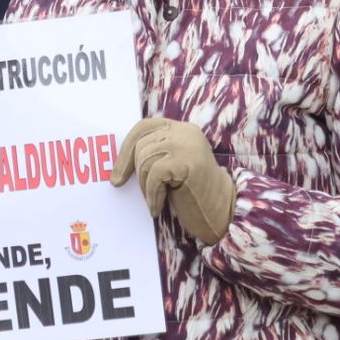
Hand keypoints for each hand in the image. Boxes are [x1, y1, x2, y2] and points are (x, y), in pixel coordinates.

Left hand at [112, 117, 235, 244]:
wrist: (222, 212)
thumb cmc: (192, 193)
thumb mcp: (171, 166)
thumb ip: (154, 154)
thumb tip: (118, 162)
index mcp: (180, 129)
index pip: (143, 127)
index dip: (125, 150)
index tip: (117, 175)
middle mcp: (185, 131)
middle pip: (141, 145)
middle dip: (136, 173)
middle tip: (145, 194)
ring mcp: (188, 144)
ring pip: (145, 160)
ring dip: (145, 187)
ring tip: (155, 201)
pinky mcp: (188, 161)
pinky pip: (154, 175)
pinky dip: (152, 195)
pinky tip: (157, 207)